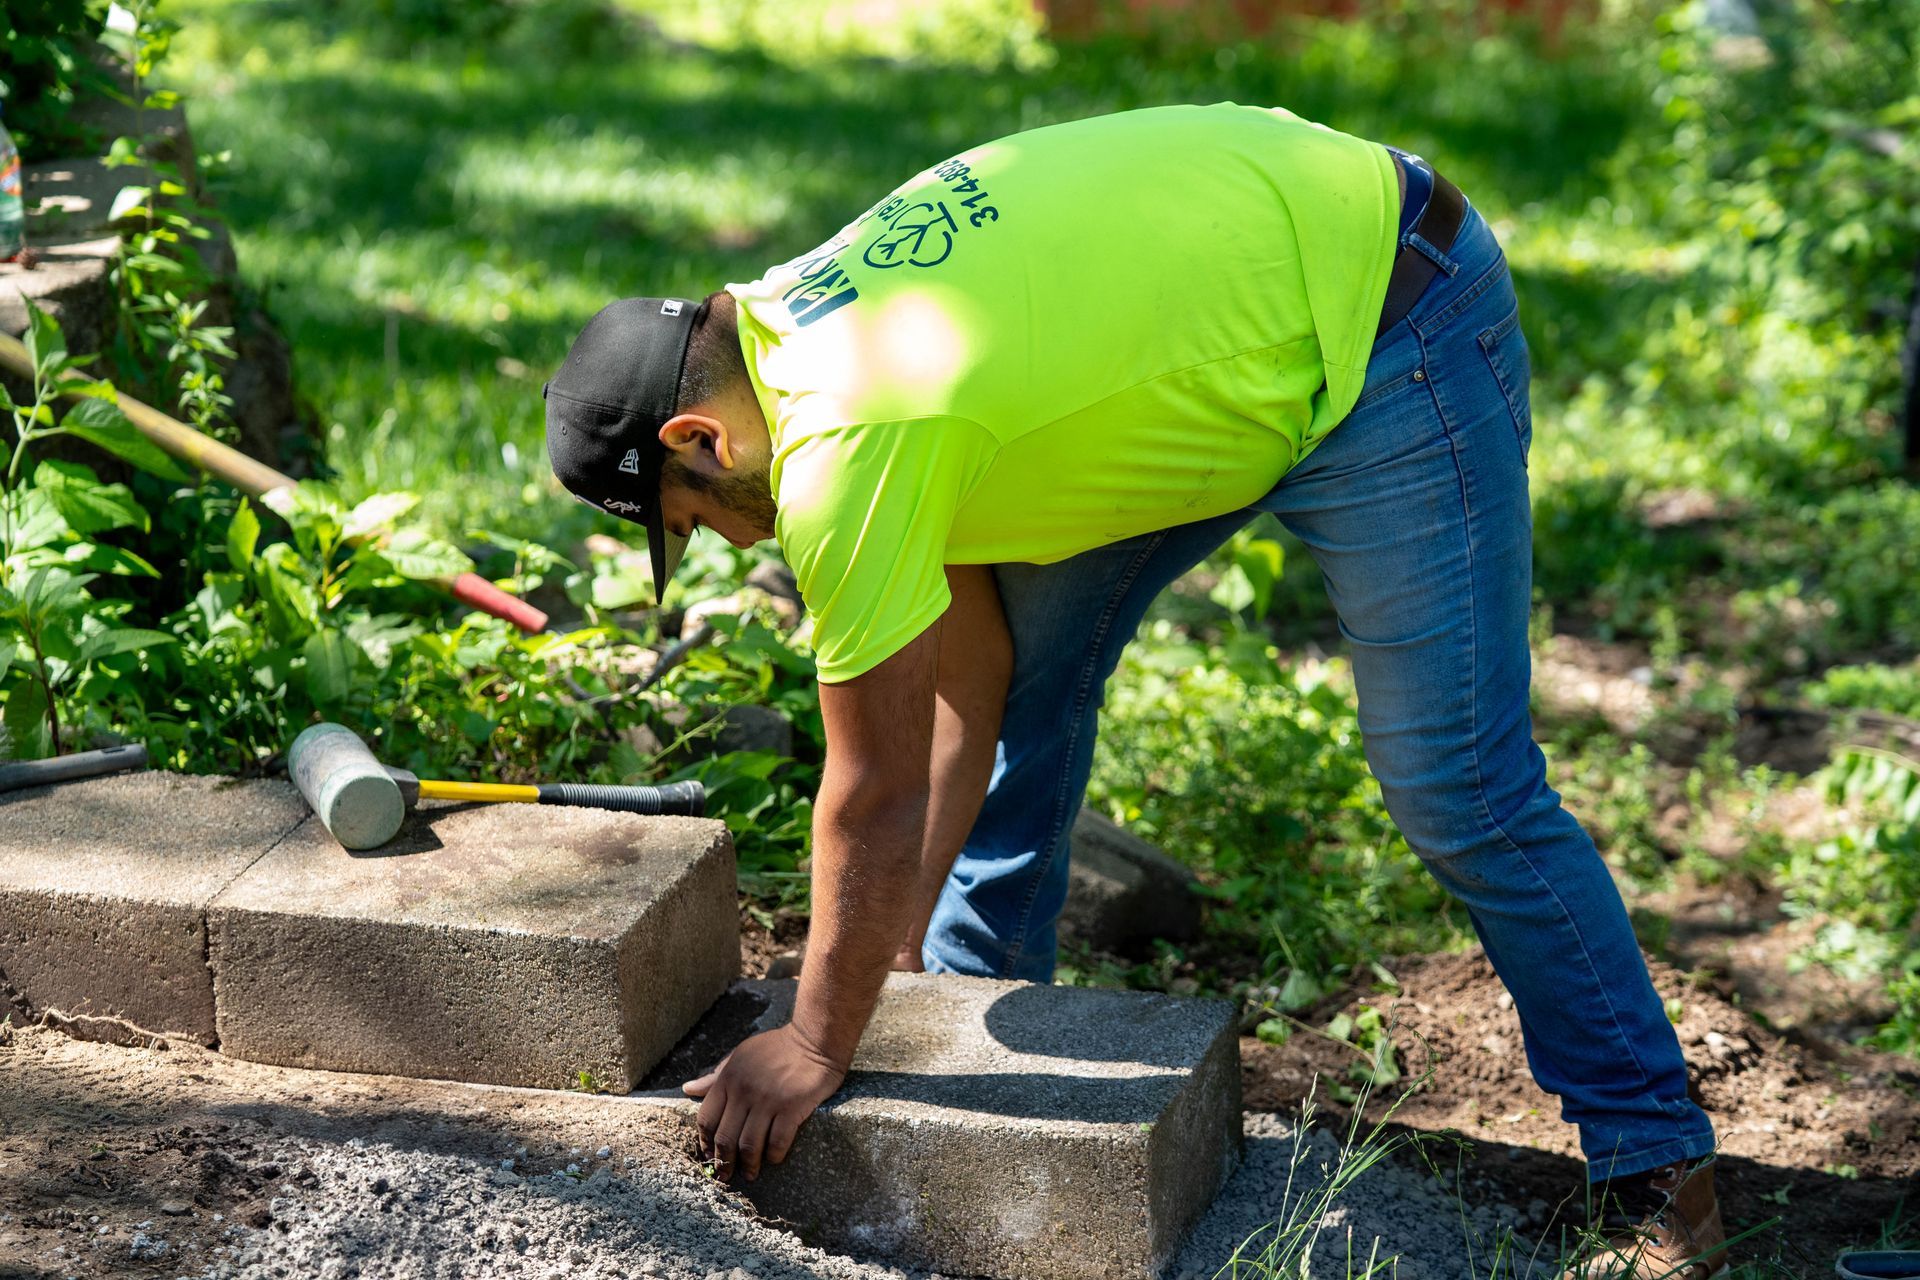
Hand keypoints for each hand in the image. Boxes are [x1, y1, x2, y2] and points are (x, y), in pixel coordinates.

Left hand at [681, 1024, 845, 1181]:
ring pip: (749, 1145)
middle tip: (727, 1174)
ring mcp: (768, 1100)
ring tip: (751, 1174)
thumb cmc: (776, 1048)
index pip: (707, 1119)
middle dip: (724, 1161)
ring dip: (749, 1165)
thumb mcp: (740, 1056)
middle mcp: (744, 1091)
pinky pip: (777, 1141)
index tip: (709, 1156)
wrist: (813, 1039)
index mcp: (728, 1078)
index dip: (705, 1143)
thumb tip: (688, 1089)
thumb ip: (715, 1076)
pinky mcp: (791, 1107)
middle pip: (725, 1137)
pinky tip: (774, 1159)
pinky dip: (773, 1155)